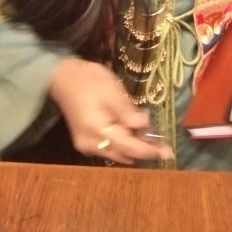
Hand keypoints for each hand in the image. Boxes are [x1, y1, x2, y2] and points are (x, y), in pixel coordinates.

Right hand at [48, 57, 172, 164]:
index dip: (149, 150)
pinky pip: (109, 148)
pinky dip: (123, 143)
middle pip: (124, 154)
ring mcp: (86, 146)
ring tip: (149, 135)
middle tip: (161, 141)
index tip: (168, 152)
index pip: (129, 147)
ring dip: (134, 146)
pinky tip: (131, 131)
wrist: (62, 77)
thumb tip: (145, 126)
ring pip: (117, 153)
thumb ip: (128, 112)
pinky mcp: (85, 142)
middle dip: (143, 149)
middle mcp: (91, 145)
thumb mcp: (112, 90)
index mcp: (98, 130)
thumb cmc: (89, 79)